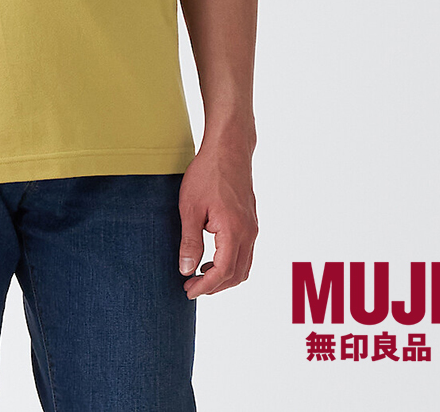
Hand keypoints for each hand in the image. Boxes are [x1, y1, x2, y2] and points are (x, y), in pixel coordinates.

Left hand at [177, 141, 257, 298]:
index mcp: (234, 231)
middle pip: (236, 274)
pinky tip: (210, 258)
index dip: (205, 286)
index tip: (188, 290)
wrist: (228, 149)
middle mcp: (249, 233)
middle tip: (190, 287)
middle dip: (214, 287)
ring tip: (198, 275)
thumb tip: (186, 269)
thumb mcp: (190, 208)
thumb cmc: (207, 174)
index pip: (223, 272)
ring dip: (223, 277)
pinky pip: (245, 253)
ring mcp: (252, 227)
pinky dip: (229, 263)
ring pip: (243, 266)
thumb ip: (189, 241)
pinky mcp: (250, 221)